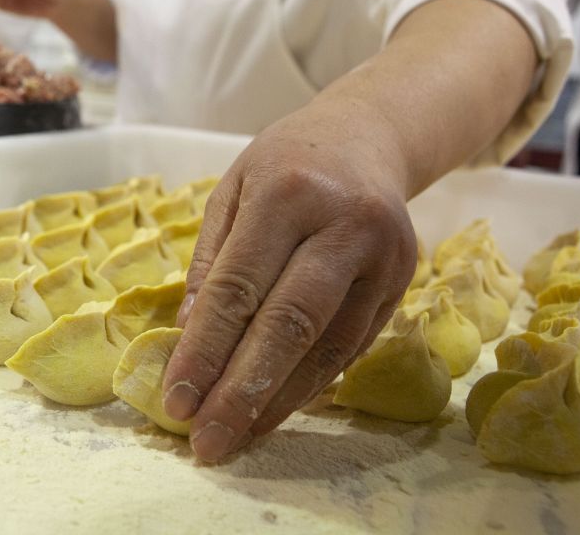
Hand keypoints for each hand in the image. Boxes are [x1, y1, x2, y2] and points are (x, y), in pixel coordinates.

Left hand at [162, 97, 416, 461]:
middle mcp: (342, 225)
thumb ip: (210, 261)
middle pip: (289, 324)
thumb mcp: (232, 190)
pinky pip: (351, 346)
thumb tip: (187, 336)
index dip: (205, 350)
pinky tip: (276, 409)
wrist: (368, 137)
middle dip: (242, 390)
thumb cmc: (284, 165)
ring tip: (237, 436)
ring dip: (278, 400)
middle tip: (207, 442)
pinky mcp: (402, 283)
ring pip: (327, 346)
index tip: (176, 400)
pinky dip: (311, 384)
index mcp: (286, 193)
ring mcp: (381, 257)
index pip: (238, 287)